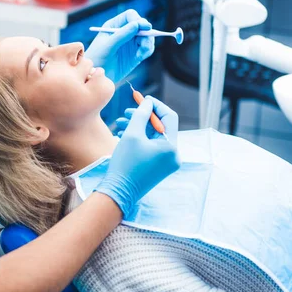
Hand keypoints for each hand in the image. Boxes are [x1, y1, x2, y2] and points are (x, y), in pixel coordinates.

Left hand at [85, 9, 155, 83]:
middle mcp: (124, 32)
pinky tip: (139, 57)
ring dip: (148, 43)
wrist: (95, 76)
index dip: (138, 20)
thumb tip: (137, 24)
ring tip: (140, 53)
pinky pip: (147, 49)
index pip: (130, 16)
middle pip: (142, 25)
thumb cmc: (97, 58)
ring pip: (147, 37)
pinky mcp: (136, 54)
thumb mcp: (107, 46)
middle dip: (146, 32)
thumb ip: (121, 35)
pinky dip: (147, 51)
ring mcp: (131, 43)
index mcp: (114, 25)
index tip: (144, 27)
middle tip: (145, 43)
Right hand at [95, 96, 180, 215]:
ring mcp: (167, 163)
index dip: (156, 105)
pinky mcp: (159, 167)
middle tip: (127, 112)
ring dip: (138, 127)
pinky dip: (140, 139)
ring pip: (154, 136)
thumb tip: (147, 102)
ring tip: (120, 124)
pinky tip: (123, 135)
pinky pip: (152, 147)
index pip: (169, 117)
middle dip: (143, 117)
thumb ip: (141, 115)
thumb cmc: (125, 163)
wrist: (118, 192)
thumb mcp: (132, 134)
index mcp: (171, 147)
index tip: (142, 99)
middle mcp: (173, 155)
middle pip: (161, 127)